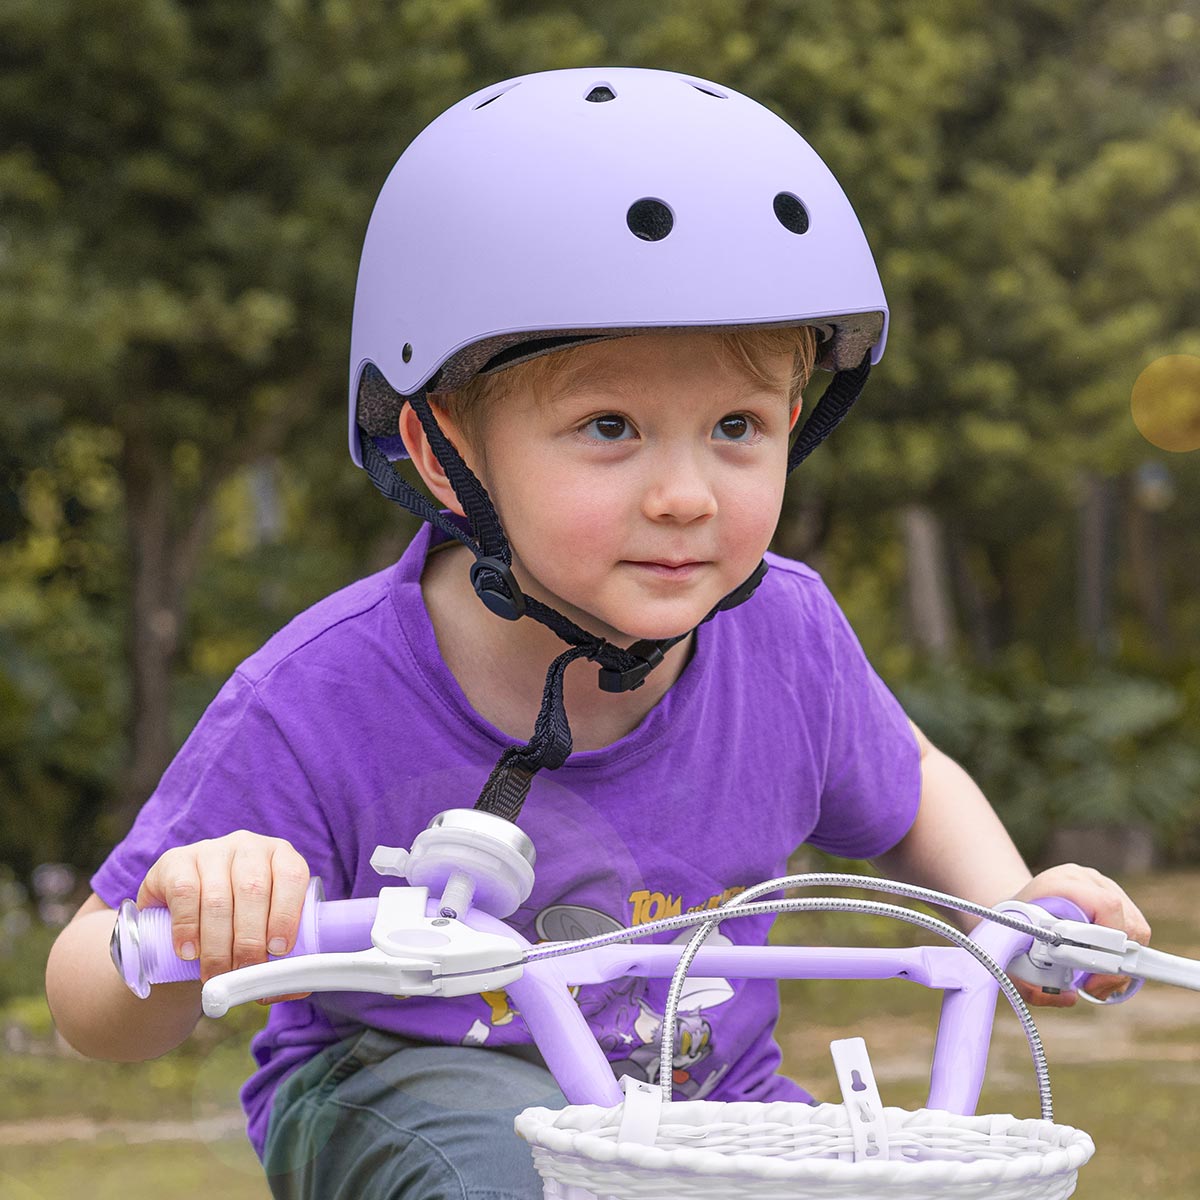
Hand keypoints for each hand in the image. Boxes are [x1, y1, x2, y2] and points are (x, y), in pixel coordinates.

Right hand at [137, 831, 312, 1002]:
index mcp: (280, 856)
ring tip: (215, 974)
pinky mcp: (175, 861)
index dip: (287, 914)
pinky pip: (184, 892)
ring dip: (218, 943)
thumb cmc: (235, 928)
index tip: (279, 950)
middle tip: (244, 972)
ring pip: (218, 897)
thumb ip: (282, 958)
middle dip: (250, 939)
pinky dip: (188, 927)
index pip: (292, 876)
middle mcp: (248, 846)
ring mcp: (211, 850)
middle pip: (253, 890)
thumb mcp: (263, 934)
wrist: (183, 921)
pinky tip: (189, 952)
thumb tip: (299, 986)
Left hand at [1009, 863, 1150, 1007]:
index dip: (1107, 942)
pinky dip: (1126, 955)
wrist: (1013, 908)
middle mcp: (1086, 880)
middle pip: (1127, 921)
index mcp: (1060, 884)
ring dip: (1124, 961)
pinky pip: (1135, 930)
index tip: (1092, 974)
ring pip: (1136, 928)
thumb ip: (1031, 982)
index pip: (1105, 906)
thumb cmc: (1014, 931)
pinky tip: (1103, 969)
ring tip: (1097, 980)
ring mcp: (1103, 886)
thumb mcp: (1013, 954)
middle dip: (1117, 961)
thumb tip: (1069, 997)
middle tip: (1094, 984)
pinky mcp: (1114, 898)